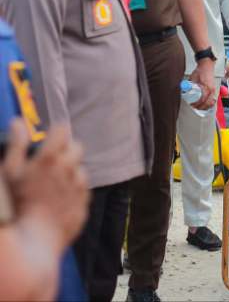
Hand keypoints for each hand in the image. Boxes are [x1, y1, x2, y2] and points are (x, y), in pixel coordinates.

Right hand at [3, 119, 88, 249]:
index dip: (55, 132)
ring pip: (79, 169)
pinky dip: (73, 191)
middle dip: (65, 150)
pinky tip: (57, 200)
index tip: (50, 137)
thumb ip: (16, 145)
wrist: (32, 240)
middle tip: (50, 161)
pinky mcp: (84, 203)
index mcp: (50, 158)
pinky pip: (82, 190)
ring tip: (51, 185)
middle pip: (76, 147)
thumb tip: (18, 123)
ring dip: (69, 172)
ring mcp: (79, 186)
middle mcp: (69, 169)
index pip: (63, 130)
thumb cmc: (16, 205)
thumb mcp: (9, 172)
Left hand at [190, 58, 216, 109]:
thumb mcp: (193, 78)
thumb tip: (185, 90)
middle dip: (200, 107)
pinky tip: (205, 105)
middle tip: (194, 107)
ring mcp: (213, 90)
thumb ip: (189, 85)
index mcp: (207, 87)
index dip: (196, 103)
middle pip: (207, 103)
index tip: (192, 104)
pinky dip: (209, 104)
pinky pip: (212, 100)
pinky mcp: (213, 90)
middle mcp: (211, 90)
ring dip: (205, 106)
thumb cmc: (201, 71)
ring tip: (199, 107)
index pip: (202, 99)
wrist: (207, 66)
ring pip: (211, 102)